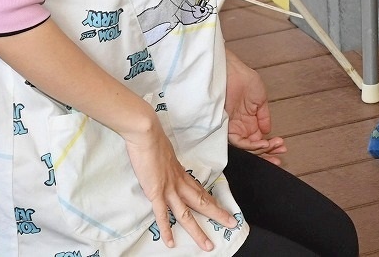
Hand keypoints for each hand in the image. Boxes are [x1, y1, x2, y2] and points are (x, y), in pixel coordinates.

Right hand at [123, 117, 237, 250]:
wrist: (147, 134)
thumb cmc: (154, 142)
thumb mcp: (166, 155)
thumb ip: (168, 166)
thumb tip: (167, 168)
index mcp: (182, 174)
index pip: (201, 191)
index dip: (212, 201)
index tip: (222, 209)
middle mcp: (180, 183)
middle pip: (202, 202)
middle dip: (217, 215)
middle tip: (231, 224)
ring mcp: (169, 189)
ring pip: (187, 214)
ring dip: (198, 231)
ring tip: (207, 245)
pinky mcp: (156, 192)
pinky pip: (163, 215)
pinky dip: (167, 229)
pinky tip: (171, 243)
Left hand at [225, 50, 286, 164]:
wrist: (232, 72)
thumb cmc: (244, 80)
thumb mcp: (260, 100)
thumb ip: (263, 117)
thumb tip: (268, 131)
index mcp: (249, 122)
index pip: (260, 140)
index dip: (271, 146)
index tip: (282, 147)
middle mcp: (241, 128)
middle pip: (254, 147)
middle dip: (268, 153)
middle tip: (280, 153)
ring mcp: (234, 129)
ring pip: (247, 148)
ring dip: (262, 149)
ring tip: (273, 145)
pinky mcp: (227, 128)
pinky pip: (238, 142)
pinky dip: (251, 145)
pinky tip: (263, 143)